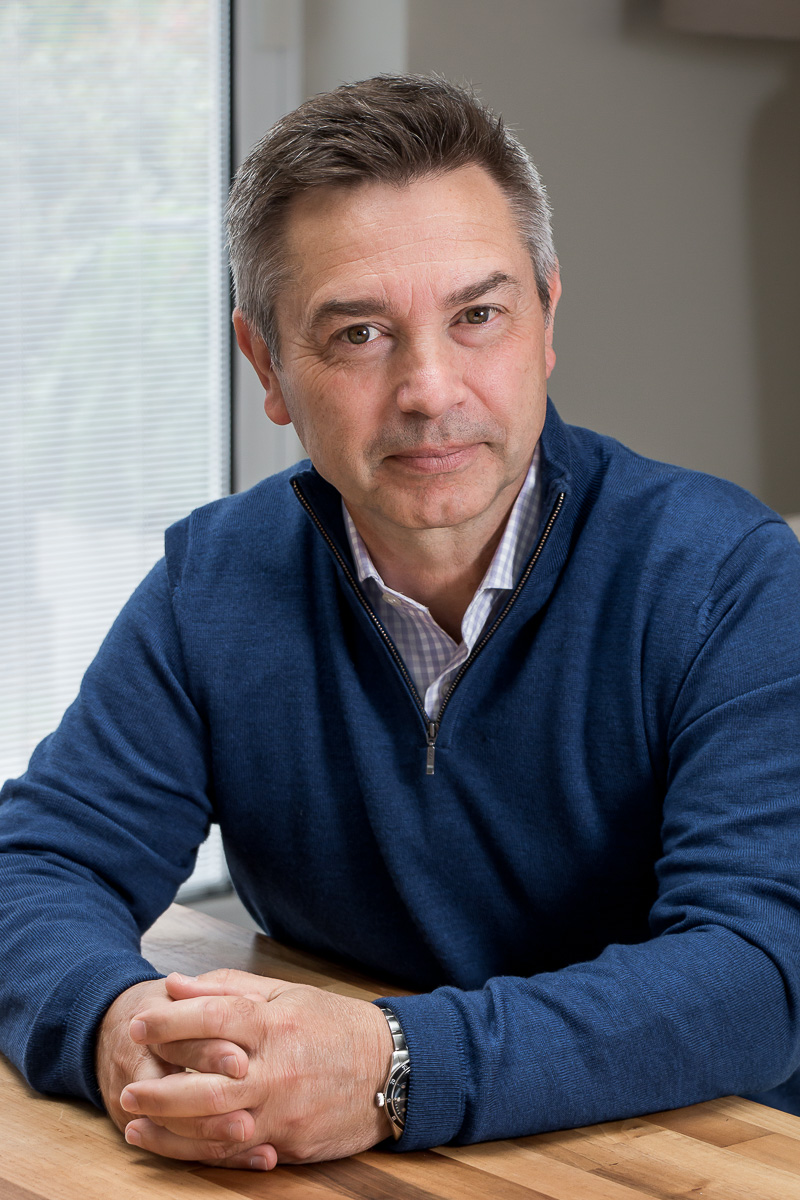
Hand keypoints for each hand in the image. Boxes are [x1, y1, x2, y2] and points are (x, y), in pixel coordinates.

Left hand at [118, 968, 393, 1165]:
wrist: (389, 1069)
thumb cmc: (331, 1025)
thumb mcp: (284, 993)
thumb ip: (228, 988)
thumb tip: (176, 984)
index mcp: (275, 1023)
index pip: (214, 1019)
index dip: (171, 1022)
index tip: (140, 1024)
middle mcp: (278, 1068)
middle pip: (209, 1083)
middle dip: (162, 1089)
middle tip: (127, 1089)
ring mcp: (283, 1109)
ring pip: (218, 1126)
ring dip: (171, 1129)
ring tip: (135, 1124)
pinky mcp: (289, 1142)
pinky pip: (238, 1152)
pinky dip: (201, 1152)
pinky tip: (174, 1146)